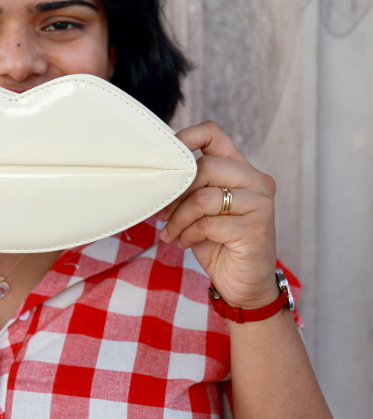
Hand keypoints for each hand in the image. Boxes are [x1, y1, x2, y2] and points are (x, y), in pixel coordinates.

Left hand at [157, 121, 278, 308]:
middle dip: (176, 193)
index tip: (164, 160)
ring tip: (172, 233)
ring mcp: (260, 204)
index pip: (213, 134)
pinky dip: (188, 235)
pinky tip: (186, 243)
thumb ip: (190, 189)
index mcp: (242, 170)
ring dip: (178, 218)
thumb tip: (157, 175)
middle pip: (205, 167)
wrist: (244, 284)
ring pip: (204, 197)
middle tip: (163, 215)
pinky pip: (208, 224)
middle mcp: (257, 181)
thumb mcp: (201, 211)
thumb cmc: (219, 244)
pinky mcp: (256, 229)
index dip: (185, 138)